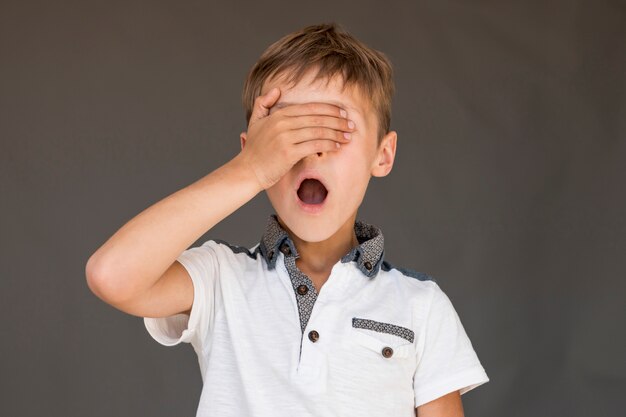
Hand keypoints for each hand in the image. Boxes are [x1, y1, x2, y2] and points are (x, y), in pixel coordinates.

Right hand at [239, 87, 354, 189]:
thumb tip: (276, 89)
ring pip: (317, 131)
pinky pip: (314, 145)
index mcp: (278, 115)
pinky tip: (337, 146)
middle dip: (337, 121)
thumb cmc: (254, 149)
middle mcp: (282, 123)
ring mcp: (285, 138)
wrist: (247, 171)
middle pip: (317, 118)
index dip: (328, 109)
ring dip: (336, 133)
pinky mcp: (288, 153)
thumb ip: (263, 103)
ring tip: (348, 136)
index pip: (310, 108)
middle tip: (350, 124)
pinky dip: (328, 145)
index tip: (342, 113)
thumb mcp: (255, 122)